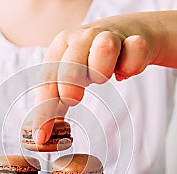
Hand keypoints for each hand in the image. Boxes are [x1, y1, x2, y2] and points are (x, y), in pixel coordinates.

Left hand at [33, 15, 156, 143]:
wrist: (128, 32)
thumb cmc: (91, 59)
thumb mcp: (70, 77)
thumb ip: (57, 103)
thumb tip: (44, 135)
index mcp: (59, 49)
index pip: (46, 82)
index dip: (43, 112)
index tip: (42, 138)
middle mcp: (80, 39)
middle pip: (70, 66)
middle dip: (70, 87)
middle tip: (73, 99)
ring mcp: (108, 35)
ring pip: (104, 49)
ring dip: (102, 71)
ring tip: (103, 77)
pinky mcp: (134, 37)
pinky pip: (135, 51)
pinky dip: (131, 66)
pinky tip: (125, 72)